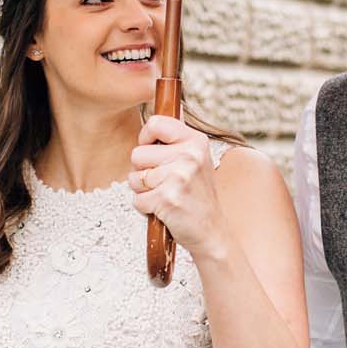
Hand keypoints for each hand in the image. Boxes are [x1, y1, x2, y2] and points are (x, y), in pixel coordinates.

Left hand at [130, 115, 227, 258]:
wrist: (212, 231)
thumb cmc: (197, 195)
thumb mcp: (195, 160)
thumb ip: (176, 141)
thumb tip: (157, 116)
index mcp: (196, 141)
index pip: (156, 123)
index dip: (146, 137)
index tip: (151, 149)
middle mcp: (189, 155)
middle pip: (137, 154)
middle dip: (143, 171)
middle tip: (164, 182)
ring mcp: (179, 177)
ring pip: (135, 178)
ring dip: (144, 191)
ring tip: (165, 196)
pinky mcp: (168, 198)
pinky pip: (137, 199)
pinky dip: (146, 208)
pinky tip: (164, 210)